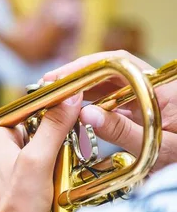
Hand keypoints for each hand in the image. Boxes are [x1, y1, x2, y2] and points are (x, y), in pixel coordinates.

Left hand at [0, 95, 81, 211]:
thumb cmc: (15, 211)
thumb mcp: (41, 163)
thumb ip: (54, 127)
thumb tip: (69, 97)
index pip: (29, 124)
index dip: (48, 140)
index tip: (58, 157)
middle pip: (21, 145)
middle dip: (39, 161)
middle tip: (47, 181)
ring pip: (10, 166)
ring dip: (27, 177)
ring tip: (34, 198)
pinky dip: (11, 191)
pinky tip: (20, 206)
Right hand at [43, 50, 176, 171]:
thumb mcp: (158, 147)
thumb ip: (123, 131)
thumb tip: (85, 114)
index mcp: (163, 88)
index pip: (119, 64)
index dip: (85, 66)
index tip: (60, 77)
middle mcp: (154, 86)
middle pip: (109, 71)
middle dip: (77, 77)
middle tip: (48, 87)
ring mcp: (147, 98)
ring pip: (108, 86)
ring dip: (82, 90)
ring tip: (55, 98)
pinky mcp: (142, 111)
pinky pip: (113, 101)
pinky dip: (92, 104)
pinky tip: (75, 112)